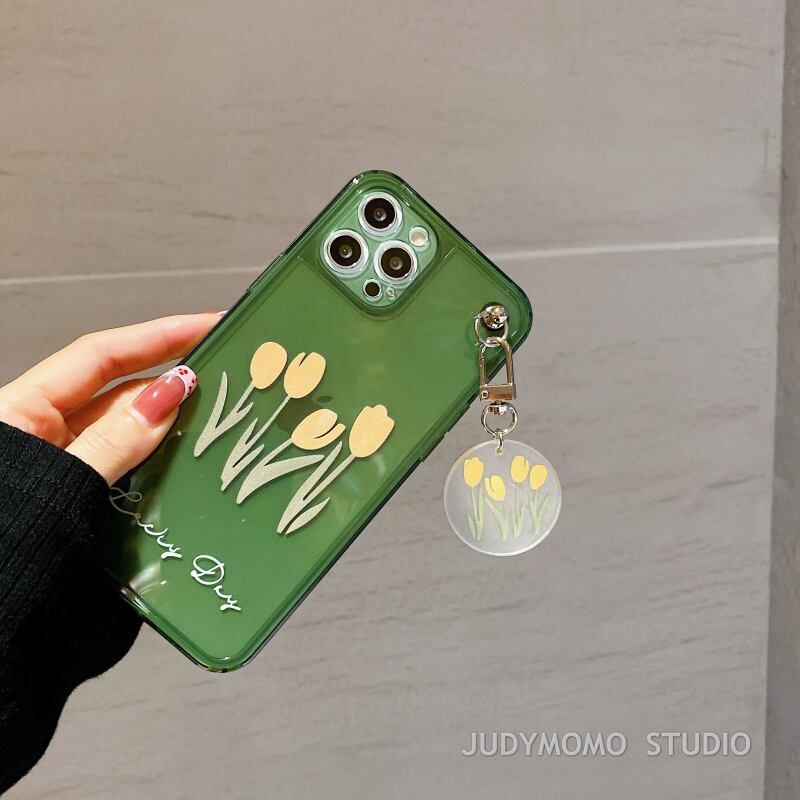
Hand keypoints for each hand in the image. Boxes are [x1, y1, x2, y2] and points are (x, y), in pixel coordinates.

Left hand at [0, 313, 220, 484]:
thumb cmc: (0, 542)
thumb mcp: (57, 481)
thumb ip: (114, 441)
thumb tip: (169, 396)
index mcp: (24, 410)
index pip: (102, 356)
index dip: (157, 335)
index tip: (206, 324)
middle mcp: (47, 432)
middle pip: (120, 392)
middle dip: (172, 378)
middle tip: (228, 370)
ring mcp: (68, 466)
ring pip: (129, 432)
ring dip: (171, 423)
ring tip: (219, 415)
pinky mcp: (84, 498)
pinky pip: (128, 467)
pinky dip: (159, 461)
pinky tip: (190, 463)